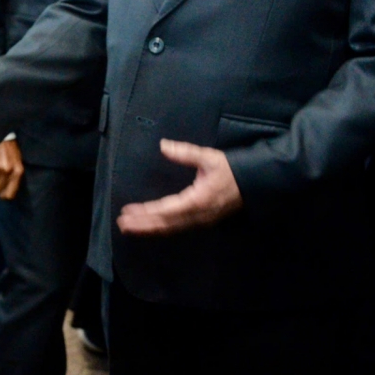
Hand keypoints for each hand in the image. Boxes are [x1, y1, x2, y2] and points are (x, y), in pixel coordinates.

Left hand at [117, 139, 242, 236]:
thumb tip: (163, 145)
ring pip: (170, 228)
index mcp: (197, 200)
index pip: (167, 209)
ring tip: (129, 227)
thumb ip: (185, 153)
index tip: (128, 211)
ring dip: (149, 228)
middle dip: (142, 225)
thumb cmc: (229, 170)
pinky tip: (148, 226)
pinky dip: (160, 228)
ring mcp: (200, 221)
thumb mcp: (208, 157)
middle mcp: (197, 215)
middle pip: (165, 224)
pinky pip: (177, 227)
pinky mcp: (201, 221)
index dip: (147, 212)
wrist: (253, 184)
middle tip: (121, 224)